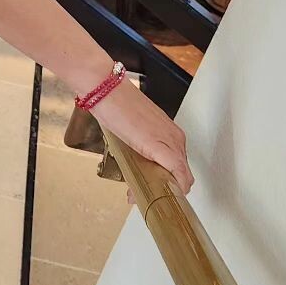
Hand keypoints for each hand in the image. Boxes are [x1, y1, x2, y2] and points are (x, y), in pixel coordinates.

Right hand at [94, 80, 192, 200]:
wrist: (105, 89)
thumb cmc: (114, 104)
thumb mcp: (132, 132)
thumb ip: (139, 148)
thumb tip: (134, 166)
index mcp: (170, 134)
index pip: (178, 167)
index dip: (166, 182)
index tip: (151, 190)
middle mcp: (175, 138)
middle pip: (180, 174)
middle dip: (160, 189)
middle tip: (138, 195)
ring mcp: (170, 142)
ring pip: (178, 177)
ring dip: (159, 189)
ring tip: (134, 194)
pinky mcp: (160, 147)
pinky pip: (176, 173)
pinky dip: (168, 188)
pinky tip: (151, 194)